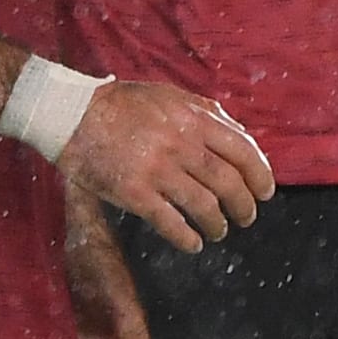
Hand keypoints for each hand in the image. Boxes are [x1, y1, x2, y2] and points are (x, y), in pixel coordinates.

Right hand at [59, 82, 275, 251]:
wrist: (71, 114)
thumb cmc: (122, 104)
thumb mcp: (169, 95)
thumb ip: (206, 112)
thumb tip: (242, 135)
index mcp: (192, 118)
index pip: (242, 150)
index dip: (260, 175)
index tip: (266, 192)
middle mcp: (180, 145)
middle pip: (228, 183)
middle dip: (244, 206)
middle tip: (247, 218)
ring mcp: (157, 170)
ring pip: (204, 206)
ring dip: (218, 224)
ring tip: (219, 232)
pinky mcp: (134, 193)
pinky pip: (170, 223)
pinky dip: (187, 238)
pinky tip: (193, 243)